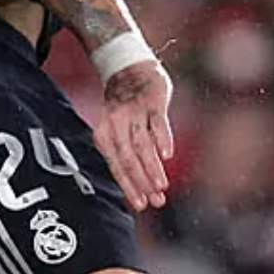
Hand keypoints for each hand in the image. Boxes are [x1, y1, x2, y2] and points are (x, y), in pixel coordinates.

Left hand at [94, 60, 173, 210]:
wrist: (128, 68)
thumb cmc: (125, 108)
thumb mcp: (119, 130)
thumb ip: (128, 155)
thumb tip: (141, 186)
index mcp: (106, 135)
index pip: (116, 166)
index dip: (129, 187)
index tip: (141, 205)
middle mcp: (117, 124)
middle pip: (128, 158)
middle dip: (141, 182)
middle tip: (155, 201)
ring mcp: (134, 112)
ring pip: (142, 144)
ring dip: (151, 167)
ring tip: (161, 187)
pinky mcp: (152, 101)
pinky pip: (157, 122)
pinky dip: (161, 138)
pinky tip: (167, 155)